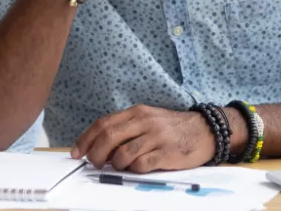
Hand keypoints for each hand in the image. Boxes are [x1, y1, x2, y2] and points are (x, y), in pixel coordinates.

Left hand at [70, 105, 215, 172]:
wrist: (205, 130)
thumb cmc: (171, 128)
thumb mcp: (147, 119)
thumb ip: (125, 129)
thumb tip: (100, 148)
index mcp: (136, 112)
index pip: (103, 123)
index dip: (85, 139)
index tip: (76, 152)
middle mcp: (144, 121)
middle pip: (108, 137)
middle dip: (95, 154)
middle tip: (94, 164)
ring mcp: (156, 137)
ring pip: (122, 153)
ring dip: (115, 164)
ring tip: (119, 167)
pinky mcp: (166, 153)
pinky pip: (141, 165)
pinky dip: (133, 170)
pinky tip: (137, 168)